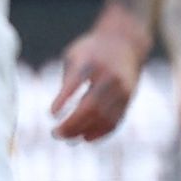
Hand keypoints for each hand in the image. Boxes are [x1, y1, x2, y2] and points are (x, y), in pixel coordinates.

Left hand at [50, 10, 151, 140]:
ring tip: (67, 139)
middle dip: (72, 123)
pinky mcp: (128, 99)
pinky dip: (100, 133)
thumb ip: (68, 78)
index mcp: (92, 61)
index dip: (64, 99)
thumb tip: (59, 112)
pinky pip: (115, 121)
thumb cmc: (92, 50)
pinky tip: (85, 138)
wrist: (125, 42)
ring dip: (83, 131)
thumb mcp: (76, 54)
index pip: (77, 82)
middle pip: (91, 106)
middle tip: (55, 133)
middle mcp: (109, 75)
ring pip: (103, 117)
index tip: (51, 114)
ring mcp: (121, 89)